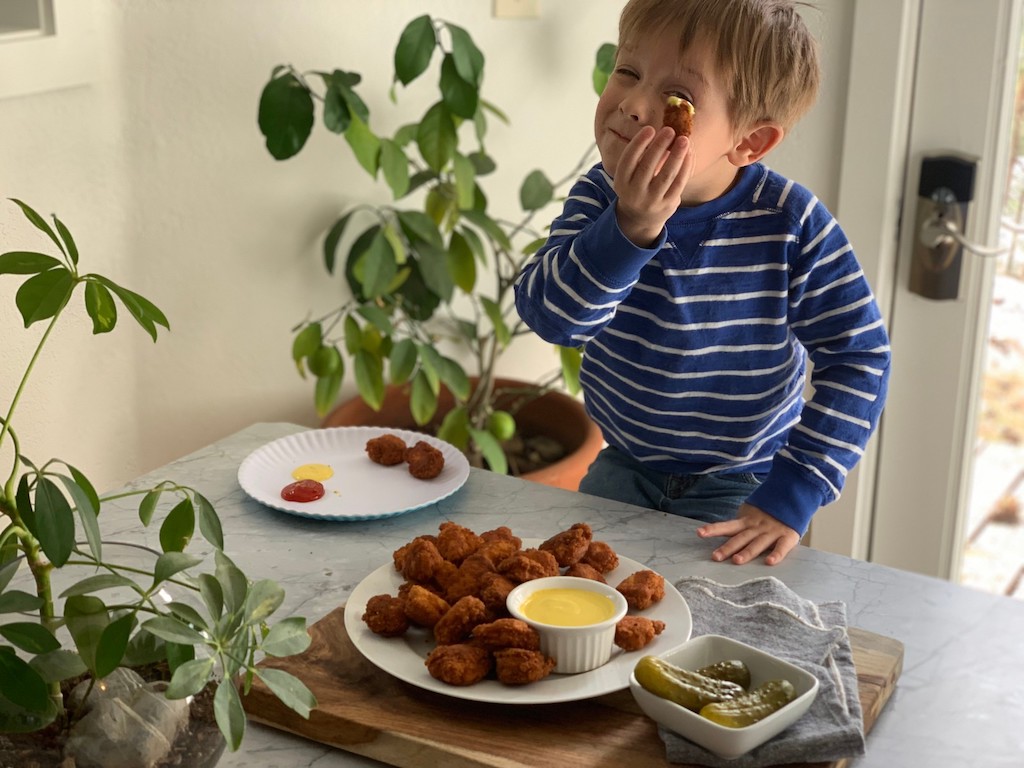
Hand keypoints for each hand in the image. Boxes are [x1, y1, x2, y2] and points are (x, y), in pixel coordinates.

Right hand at [613, 125, 690, 246]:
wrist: (640, 219)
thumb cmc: (636, 187)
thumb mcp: (629, 176)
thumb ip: (639, 158)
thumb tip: (661, 133)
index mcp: (621, 182)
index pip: (628, 160)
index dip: (639, 143)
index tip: (650, 128)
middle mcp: (634, 193)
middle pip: (648, 166)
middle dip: (659, 146)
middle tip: (670, 130)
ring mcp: (652, 200)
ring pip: (666, 175)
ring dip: (676, 155)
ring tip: (684, 140)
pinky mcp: (668, 205)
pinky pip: (679, 183)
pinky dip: (685, 167)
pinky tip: (689, 154)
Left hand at [696, 503, 799, 565]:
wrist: (792, 498)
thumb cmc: (767, 513)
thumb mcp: (750, 515)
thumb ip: (737, 526)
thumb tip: (716, 533)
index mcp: (746, 522)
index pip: (727, 526)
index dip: (713, 529)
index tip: (699, 533)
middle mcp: (757, 527)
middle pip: (740, 538)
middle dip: (727, 548)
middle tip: (715, 557)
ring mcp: (772, 532)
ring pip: (758, 543)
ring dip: (747, 552)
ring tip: (736, 561)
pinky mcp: (788, 536)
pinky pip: (782, 547)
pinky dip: (777, 554)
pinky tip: (769, 562)